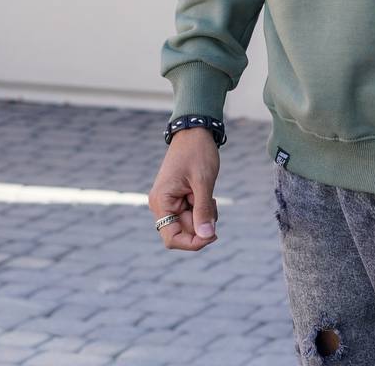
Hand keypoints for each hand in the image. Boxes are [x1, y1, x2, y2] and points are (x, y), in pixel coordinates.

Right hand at [148, 129, 219, 251]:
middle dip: (201, 224)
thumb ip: (204, 210)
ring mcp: (169, 201)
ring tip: (209, 195)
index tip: (213, 235)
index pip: (172, 238)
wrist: (195, 131)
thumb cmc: (197, 152)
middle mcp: (161, 204)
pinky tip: (206, 194)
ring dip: (203, 215)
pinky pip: (190, 213)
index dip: (192, 243)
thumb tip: (207, 236)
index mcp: (162, 201)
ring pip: (189, 223)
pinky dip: (201, 208)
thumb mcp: (203, 181)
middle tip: (213, 204)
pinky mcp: (177, 197)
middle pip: (182, 232)